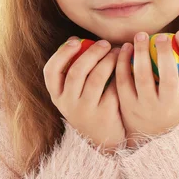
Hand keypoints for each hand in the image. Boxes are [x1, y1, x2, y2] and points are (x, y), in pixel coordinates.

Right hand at [44, 37, 124, 153]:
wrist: (106, 139)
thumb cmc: (92, 105)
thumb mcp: (76, 93)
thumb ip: (75, 70)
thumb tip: (76, 40)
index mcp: (57, 95)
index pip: (51, 71)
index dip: (62, 53)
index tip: (76, 40)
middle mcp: (68, 104)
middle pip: (76, 72)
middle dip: (92, 53)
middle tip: (105, 43)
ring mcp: (85, 111)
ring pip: (96, 78)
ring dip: (108, 60)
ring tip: (118, 51)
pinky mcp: (104, 115)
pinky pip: (113, 88)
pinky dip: (120, 74)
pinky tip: (126, 66)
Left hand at [115, 31, 178, 144]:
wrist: (146, 133)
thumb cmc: (169, 102)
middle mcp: (168, 107)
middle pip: (169, 78)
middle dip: (165, 53)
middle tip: (161, 35)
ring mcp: (146, 108)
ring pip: (143, 78)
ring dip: (141, 53)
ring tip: (140, 35)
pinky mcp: (127, 107)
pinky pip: (124, 80)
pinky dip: (123, 62)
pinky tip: (125, 47)